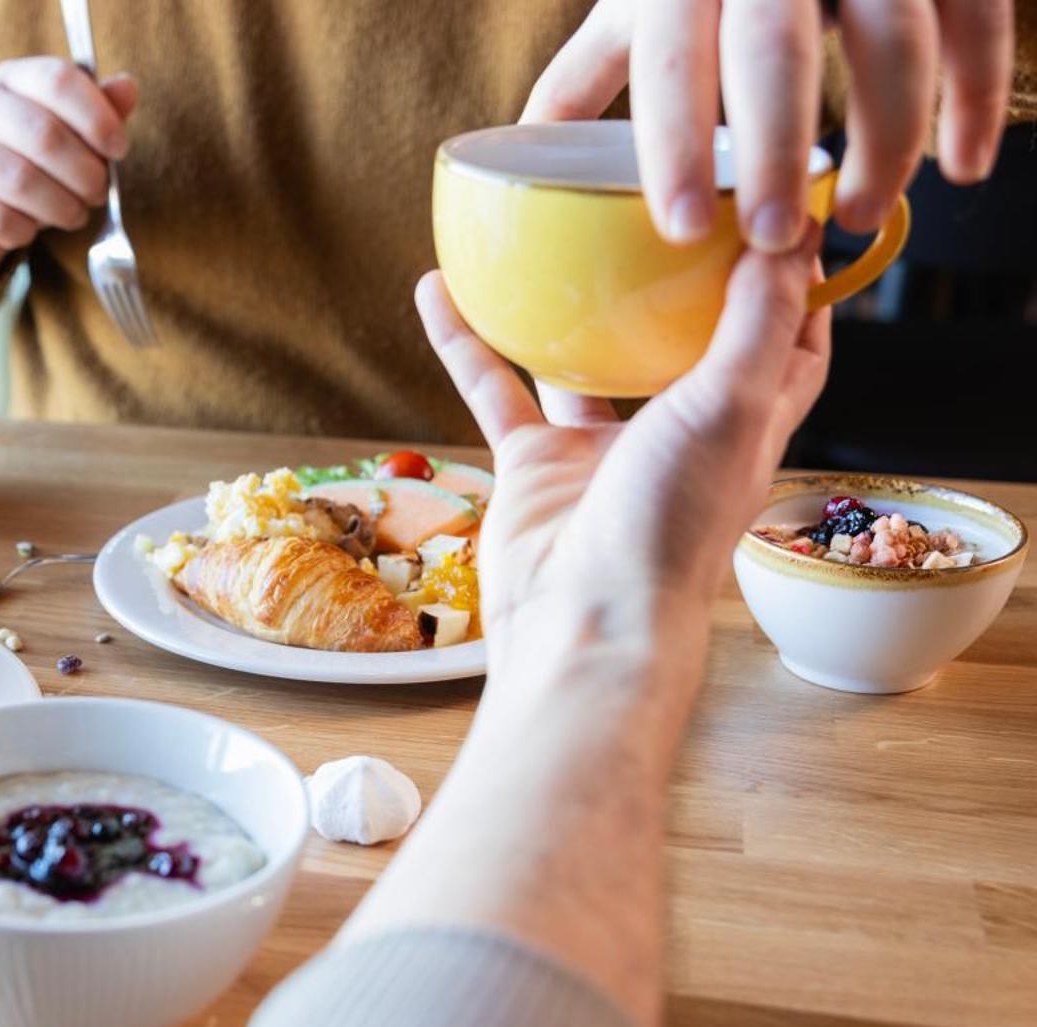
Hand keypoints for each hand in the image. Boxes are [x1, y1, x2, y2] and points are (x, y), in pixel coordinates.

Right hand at [0, 58, 138, 284]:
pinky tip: (30, 229)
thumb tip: (127, 90)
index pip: (56, 80)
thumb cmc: (24, 164)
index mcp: (8, 78)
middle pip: (43, 134)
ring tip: (74, 215)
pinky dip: (25, 232)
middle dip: (84, 172)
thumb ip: (96, 111)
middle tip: (98, 193)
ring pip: (20, 181)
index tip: (119, 150)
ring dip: (61, 206)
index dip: (97, 117)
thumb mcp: (64, 133)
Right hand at [413, 233, 830, 682]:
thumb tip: (794, 231)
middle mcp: (680, 431)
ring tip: (546, 235)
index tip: (774, 206)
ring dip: (563, 304)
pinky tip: (439, 290)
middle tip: (658, 199)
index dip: (790, 277)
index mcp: (747, 421)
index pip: (786, 338)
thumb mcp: (734, 404)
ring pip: (582, 358)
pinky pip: (496, 389)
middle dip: (675, 277)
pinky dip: (467, 342)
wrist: (584, 621)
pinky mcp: (535, 465)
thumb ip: (759, 318)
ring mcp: (603, 448)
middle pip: (683, 339)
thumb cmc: (672, 528)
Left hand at [525, 0, 1013, 247]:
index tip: (676, 226)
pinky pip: (976, 21)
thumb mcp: (636, 9)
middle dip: (776, 150)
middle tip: (769, 238)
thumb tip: (515, 161)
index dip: (673, 142)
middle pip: (777, 51)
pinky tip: (960, 170)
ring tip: (859, 218)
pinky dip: (975, 99)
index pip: (672, 57)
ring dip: (887, 136)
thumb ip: (585, 79)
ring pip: (895, 37)